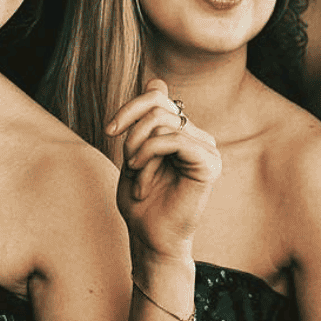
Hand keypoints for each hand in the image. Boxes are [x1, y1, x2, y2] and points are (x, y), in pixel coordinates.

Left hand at [106, 80, 221, 260]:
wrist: (150, 240)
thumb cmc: (141, 203)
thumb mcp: (134, 153)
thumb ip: (144, 122)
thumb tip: (157, 80)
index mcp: (182, 132)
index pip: (158, 95)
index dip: (130, 106)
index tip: (110, 130)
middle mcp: (198, 137)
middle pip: (158, 103)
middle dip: (132, 130)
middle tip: (126, 160)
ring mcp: (207, 149)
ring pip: (163, 122)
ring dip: (138, 150)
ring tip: (136, 176)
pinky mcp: (209, 164)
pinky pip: (175, 140)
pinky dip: (149, 157)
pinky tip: (142, 180)